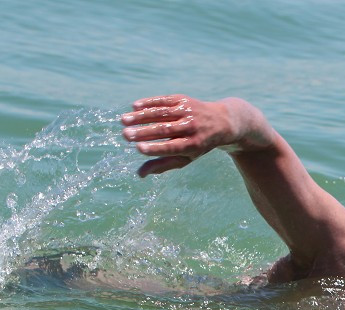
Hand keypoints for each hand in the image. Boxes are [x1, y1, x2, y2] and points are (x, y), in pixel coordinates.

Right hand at [120, 95, 237, 176]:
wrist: (221, 122)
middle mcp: (191, 127)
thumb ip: (163, 165)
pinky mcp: (183, 100)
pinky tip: (134, 106)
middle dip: (144, 132)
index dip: (156, 148)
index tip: (139, 148)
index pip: (172, 147)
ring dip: (141, 116)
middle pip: (164, 130)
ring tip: (123, 120)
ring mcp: (188, 112)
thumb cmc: (198, 145)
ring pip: (162, 113)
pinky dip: (149, 103)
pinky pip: (164, 101)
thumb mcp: (186, 157)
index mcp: (193, 145)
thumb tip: (140, 174)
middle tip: (124, 135)